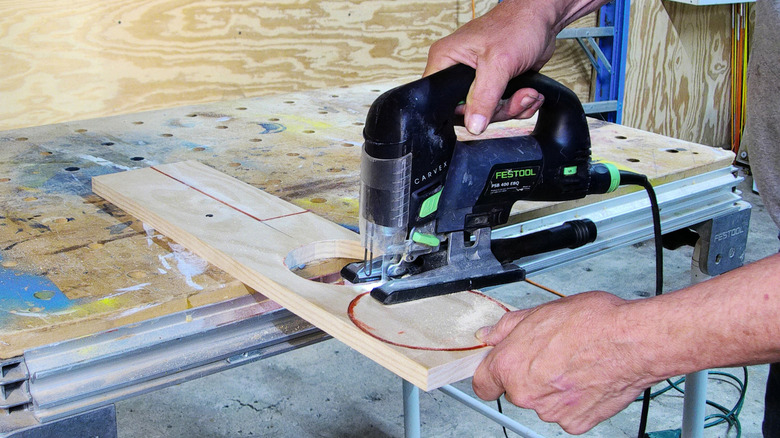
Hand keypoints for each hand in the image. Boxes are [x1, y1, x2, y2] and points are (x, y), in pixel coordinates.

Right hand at [423, 0, 558, 133]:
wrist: (543, 20)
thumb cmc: (517, 25)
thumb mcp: (498, 64)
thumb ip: (484, 97)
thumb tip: (473, 125)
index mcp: (447, 60)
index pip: (439, 99)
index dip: (459, 111)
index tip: (482, 109)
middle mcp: (459, 71)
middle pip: (467, 112)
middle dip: (496, 110)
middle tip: (512, 98)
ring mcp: (478, 80)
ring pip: (487, 113)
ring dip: (512, 107)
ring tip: (527, 93)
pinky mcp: (495, 85)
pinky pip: (501, 108)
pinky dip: (519, 105)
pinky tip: (529, 93)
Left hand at [472, 291, 654, 433]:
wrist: (632, 342)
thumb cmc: (592, 324)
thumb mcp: (539, 312)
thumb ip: (506, 328)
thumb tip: (489, 336)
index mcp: (510, 365)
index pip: (482, 383)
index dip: (491, 373)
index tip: (500, 368)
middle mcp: (526, 393)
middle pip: (515, 390)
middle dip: (528, 375)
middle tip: (550, 354)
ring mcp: (551, 411)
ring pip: (542, 401)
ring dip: (552, 387)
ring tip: (573, 362)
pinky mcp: (576, 423)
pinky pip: (566, 412)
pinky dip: (574, 400)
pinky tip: (585, 378)